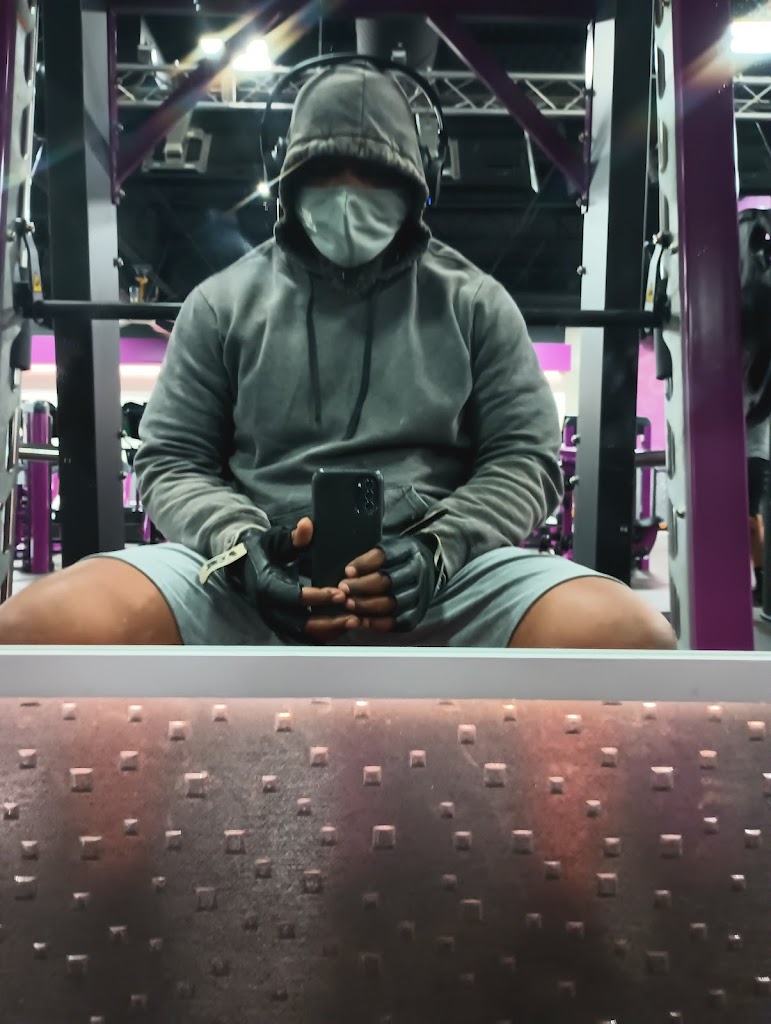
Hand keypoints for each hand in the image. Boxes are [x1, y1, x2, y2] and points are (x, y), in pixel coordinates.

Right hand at [233, 518, 360, 643]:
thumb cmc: (264, 551)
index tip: (340, 593)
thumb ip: (294, 537)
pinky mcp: (282, 626)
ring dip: (330, 631)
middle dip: (329, 622)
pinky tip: (343, 627)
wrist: (245, 567)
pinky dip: (324, 634)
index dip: (317, 597)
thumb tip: (307, 524)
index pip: (294, 596)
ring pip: (304, 634)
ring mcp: (275, 620)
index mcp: (268, 585)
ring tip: (355, 622)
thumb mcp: (277, 540)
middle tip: (355, 617)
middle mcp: (270, 608)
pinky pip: (304, 636)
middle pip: (301, 623)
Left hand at [340, 537, 437, 633]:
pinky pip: (396, 621)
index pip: (384, 557)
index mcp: (408, 551)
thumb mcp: (387, 550)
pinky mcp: (417, 613)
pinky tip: (362, 620)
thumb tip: (349, 573)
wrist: (426, 571)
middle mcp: (417, 572)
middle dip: (361, 588)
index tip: (347, 572)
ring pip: (391, 603)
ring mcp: (419, 594)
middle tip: (343, 592)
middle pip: (387, 582)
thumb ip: (369, 560)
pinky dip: (377, 622)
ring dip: (366, 606)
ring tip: (349, 605)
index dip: (364, 565)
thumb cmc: (398, 561)